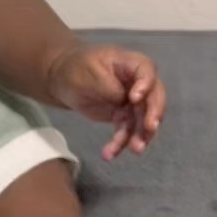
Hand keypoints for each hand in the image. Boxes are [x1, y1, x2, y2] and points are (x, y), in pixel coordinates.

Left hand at [47, 45, 165, 160]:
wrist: (63, 79)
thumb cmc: (76, 68)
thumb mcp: (88, 72)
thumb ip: (109, 85)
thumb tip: (124, 101)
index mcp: (130, 63)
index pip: (146, 70)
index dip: (145, 85)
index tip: (134, 99)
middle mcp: (137, 82)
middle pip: (153, 97)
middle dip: (153, 114)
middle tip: (150, 129)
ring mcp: (132, 100)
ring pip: (142, 119)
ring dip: (140, 135)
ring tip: (135, 150)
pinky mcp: (123, 116)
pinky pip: (126, 131)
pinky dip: (120, 143)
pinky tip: (110, 154)